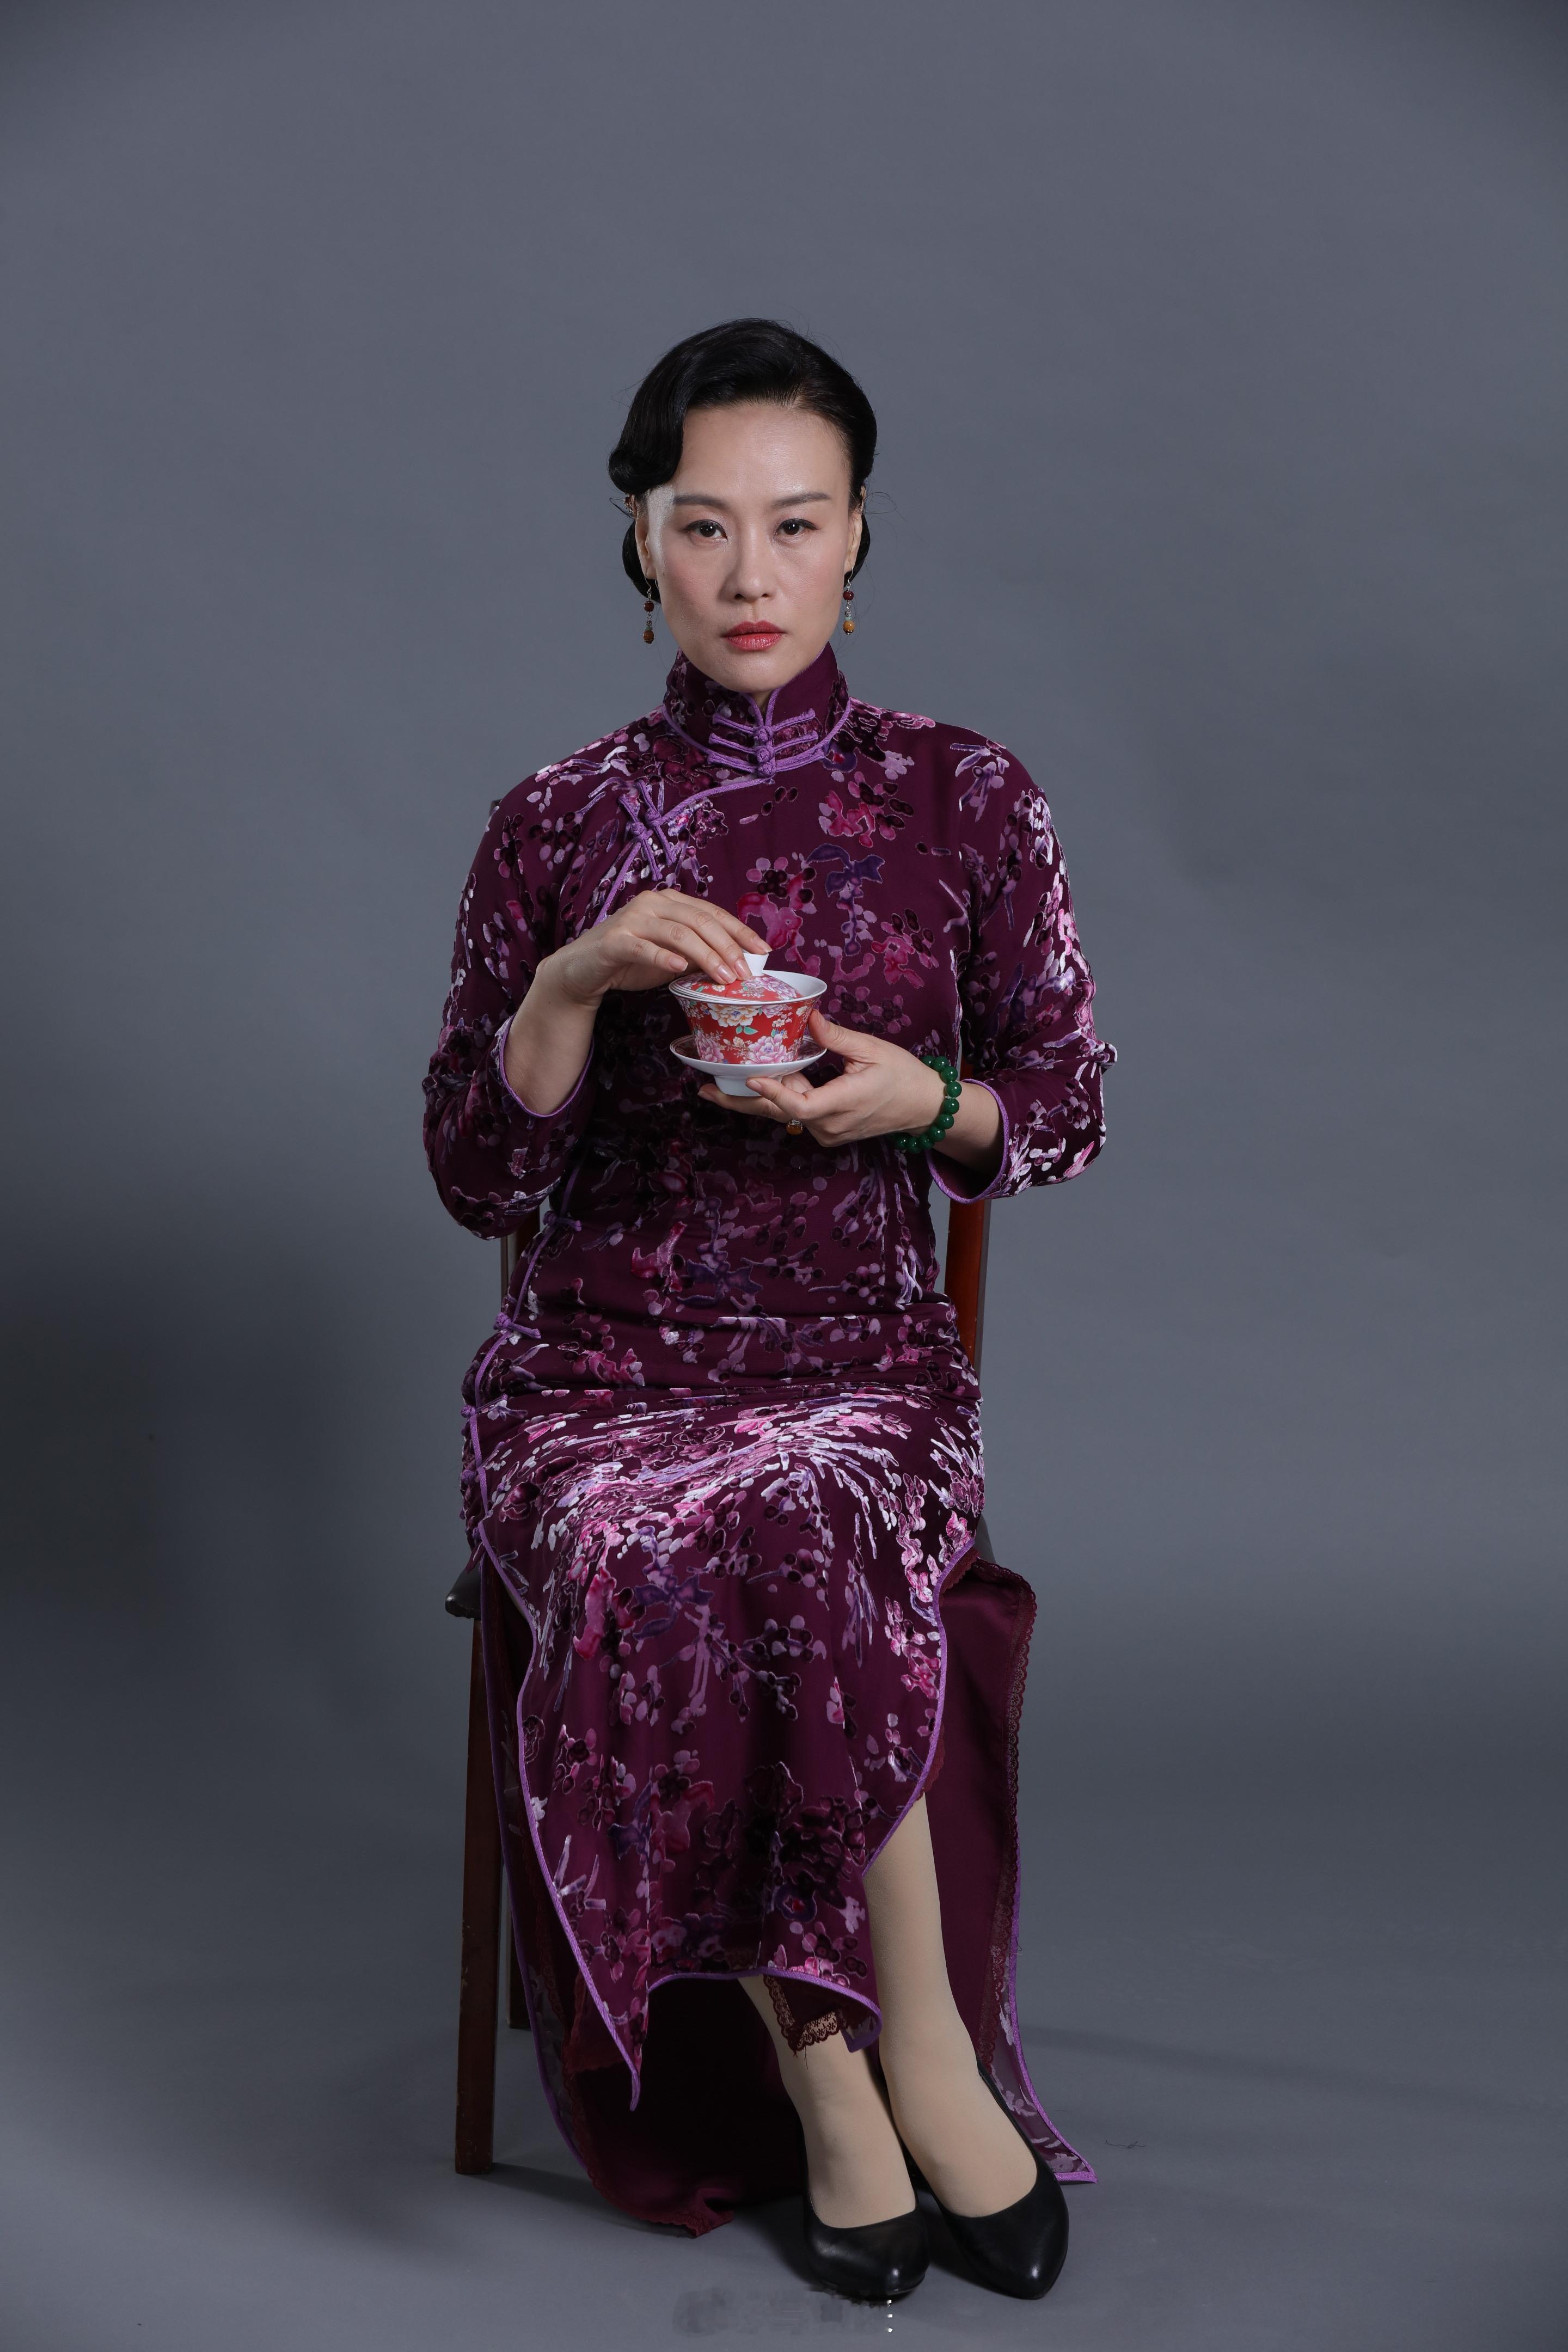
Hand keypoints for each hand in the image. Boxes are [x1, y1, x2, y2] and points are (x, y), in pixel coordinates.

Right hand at [539, 889, 769, 1009]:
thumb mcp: (672, 957)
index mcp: (670, 901)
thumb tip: (737, 963)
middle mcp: (652, 903)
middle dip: (727, 947)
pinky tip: (680, 969)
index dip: (740, 931)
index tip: (763, 951)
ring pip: (678, 933)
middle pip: (699, 921)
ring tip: (723, 978)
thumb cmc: (631, 961)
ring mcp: (632, 919)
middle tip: (745, 973)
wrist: (583, 970)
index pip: (712, 913)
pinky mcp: (615, 940)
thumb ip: (699, 954)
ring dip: (705, 956)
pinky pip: (644, 947)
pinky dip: (663, 958)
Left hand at [698, 1009, 946, 1145]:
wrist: (924, 1107)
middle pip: (778, 1114)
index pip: (798, 1104)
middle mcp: (829, 1125)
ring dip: (757, 1098)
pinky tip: (758, 1084)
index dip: (772, 1093)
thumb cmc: (903, 1076)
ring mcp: (827, 1132)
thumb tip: (809, 1015)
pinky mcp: (828, 1131)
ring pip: (784, 1115)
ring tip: (717, 1088)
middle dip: (741, 1101)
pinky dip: (778, 1099)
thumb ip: (835, 1037)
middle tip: (705, 1091)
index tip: (751, 1078)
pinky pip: (796, 1115)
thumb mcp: (871, 1050)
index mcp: (842, 1103)